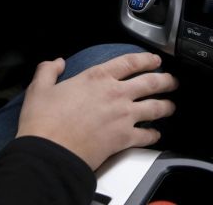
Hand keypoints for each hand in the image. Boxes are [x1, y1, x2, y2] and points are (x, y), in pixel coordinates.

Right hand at [16, 52, 177, 169]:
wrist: (51, 152)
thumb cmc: (45, 122)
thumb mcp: (40, 88)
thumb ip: (48, 71)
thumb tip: (56, 63)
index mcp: (97, 77)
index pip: (130, 62)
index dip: (146, 59)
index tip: (154, 60)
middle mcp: (116, 94)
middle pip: (151, 82)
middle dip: (166, 80)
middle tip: (172, 81)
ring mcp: (123, 116)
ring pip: (155, 107)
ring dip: (166, 106)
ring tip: (171, 106)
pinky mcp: (125, 138)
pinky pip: (147, 135)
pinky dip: (154, 135)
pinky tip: (156, 134)